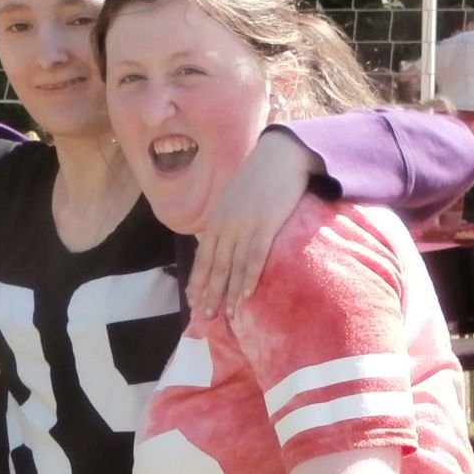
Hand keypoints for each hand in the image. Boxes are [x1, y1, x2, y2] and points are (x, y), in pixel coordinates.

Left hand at [185, 128, 313, 318]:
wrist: (281, 155)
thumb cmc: (259, 179)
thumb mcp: (233, 201)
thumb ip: (225, 223)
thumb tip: (219, 247)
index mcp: (216, 220)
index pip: (203, 257)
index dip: (197, 281)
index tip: (193, 301)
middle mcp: (226, 225)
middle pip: (214, 266)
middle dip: (209, 294)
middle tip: (205, 318)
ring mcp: (245, 226)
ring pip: (232, 267)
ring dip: (228, 293)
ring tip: (224, 315)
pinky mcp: (266, 225)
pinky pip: (254, 258)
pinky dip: (248, 279)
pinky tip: (245, 296)